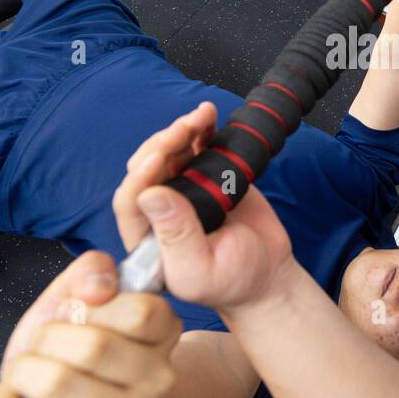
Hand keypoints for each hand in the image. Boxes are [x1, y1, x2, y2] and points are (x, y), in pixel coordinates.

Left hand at [0, 251, 181, 397]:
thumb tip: (97, 285)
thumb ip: (90, 272)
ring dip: (21, 372)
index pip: (140, 312)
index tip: (78, 312)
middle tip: (43, 347)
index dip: (92, 305)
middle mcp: (153, 385)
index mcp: (161, 336)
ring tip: (27, 377)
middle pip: (94, 346)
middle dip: (46, 337)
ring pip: (57, 383)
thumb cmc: (68, 353)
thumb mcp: (76, 298)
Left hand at [113, 101, 295, 310]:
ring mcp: (183, 190)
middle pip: (147, 168)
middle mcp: (159, 211)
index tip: (159, 157)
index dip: (140, 176)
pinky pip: (197, 148)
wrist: (268, 274)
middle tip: (184, 129)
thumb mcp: (201, 269)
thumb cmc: (234, 281)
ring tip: (202, 116)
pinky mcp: (206, 177)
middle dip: (163, 144)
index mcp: (148, 238)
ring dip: (181, 130)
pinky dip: (201, 130)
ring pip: (170, 152)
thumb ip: (177, 236)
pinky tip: (209, 116)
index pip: (130, 201)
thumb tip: (150, 195)